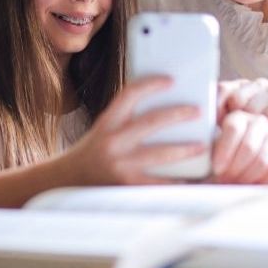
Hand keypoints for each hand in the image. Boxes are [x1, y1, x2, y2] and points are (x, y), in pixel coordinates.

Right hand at [59, 76, 208, 185]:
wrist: (66, 181)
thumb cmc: (91, 153)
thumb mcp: (103, 129)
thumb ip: (126, 120)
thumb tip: (162, 108)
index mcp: (107, 123)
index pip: (129, 94)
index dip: (151, 84)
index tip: (171, 80)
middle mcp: (112, 142)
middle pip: (151, 122)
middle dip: (178, 115)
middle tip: (197, 111)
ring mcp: (120, 165)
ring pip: (160, 154)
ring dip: (184, 149)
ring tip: (201, 146)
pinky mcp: (127, 186)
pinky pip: (159, 183)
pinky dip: (177, 181)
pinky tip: (191, 178)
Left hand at [210, 110, 267, 183]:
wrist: (241, 163)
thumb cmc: (220, 157)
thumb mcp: (209, 148)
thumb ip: (205, 148)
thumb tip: (197, 151)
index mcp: (237, 117)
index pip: (233, 128)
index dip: (224, 151)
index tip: (217, 169)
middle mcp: (258, 122)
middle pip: (249, 146)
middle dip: (235, 168)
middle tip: (226, 180)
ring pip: (262, 159)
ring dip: (247, 177)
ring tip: (236, 183)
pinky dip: (264, 181)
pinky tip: (252, 185)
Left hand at [217, 79, 267, 171]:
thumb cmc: (259, 140)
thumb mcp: (236, 129)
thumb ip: (219, 121)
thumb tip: (199, 123)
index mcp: (241, 87)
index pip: (221, 89)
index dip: (215, 109)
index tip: (214, 128)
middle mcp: (257, 85)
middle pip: (236, 99)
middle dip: (234, 122)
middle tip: (237, 139)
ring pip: (251, 109)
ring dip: (252, 129)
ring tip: (255, 140)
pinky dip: (267, 131)